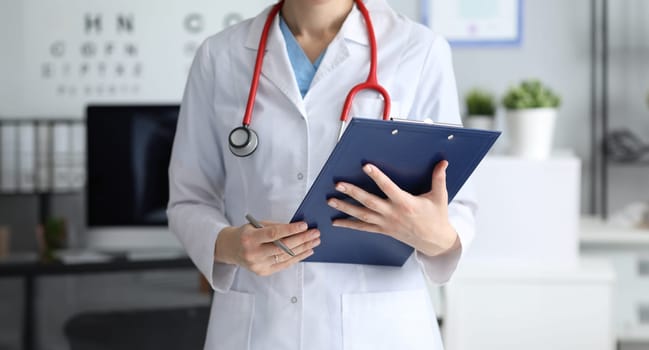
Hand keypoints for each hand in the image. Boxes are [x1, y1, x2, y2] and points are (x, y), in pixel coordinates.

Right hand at [214, 221, 319, 275]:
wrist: (230, 249)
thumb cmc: (246, 233)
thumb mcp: (256, 225)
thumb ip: (275, 227)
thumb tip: (298, 228)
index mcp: (249, 238)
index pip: (274, 234)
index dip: (290, 230)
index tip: (305, 225)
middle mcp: (253, 253)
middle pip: (282, 247)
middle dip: (302, 239)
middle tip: (315, 233)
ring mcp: (258, 265)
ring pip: (286, 257)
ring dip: (303, 249)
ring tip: (315, 241)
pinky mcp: (263, 272)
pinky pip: (284, 264)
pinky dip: (297, 257)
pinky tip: (307, 251)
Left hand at [327, 161, 457, 256]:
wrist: (434, 241)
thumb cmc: (436, 217)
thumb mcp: (439, 197)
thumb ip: (439, 178)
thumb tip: (443, 162)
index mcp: (405, 203)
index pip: (388, 187)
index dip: (377, 176)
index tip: (366, 167)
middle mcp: (393, 213)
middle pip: (369, 202)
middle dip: (352, 193)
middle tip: (339, 185)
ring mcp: (386, 223)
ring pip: (362, 215)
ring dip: (345, 208)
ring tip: (331, 200)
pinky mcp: (383, 230)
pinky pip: (363, 228)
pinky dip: (348, 225)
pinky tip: (336, 221)